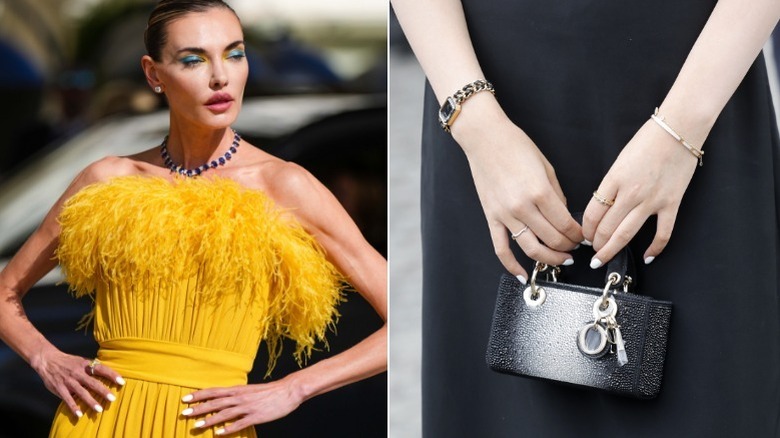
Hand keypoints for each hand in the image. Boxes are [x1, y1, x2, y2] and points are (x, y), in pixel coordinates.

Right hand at [30, 348, 123, 417]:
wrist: (47, 360)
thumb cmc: (68, 361)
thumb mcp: (81, 361)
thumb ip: (91, 368)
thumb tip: (107, 373)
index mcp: (85, 365)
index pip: (101, 369)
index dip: (112, 375)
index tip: (121, 382)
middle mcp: (78, 373)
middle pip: (93, 383)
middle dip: (103, 391)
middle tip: (113, 399)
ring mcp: (69, 381)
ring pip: (82, 393)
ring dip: (91, 402)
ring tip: (99, 409)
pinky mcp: (60, 388)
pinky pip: (68, 399)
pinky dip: (73, 407)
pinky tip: (79, 414)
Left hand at [181, 378, 302, 434]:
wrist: (288, 390)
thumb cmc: (269, 391)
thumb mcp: (250, 390)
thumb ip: (237, 395)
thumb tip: (223, 400)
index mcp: (238, 390)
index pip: (214, 392)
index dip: (199, 395)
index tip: (186, 398)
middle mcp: (240, 397)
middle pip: (216, 402)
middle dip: (199, 408)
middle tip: (185, 412)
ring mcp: (247, 407)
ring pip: (225, 413)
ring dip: (210, 419)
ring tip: (197, 425)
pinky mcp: (256, 416)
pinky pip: (239, 424)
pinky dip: (228, 429)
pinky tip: (219, 433)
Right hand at [453, 100, 581, 280]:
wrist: (485, 138)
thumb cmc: (515, 146)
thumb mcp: (546, 166)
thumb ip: (556, 194)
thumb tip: (563, 214)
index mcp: (540, 192)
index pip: (566, 225)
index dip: (580, 235)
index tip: (584, 237)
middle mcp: (523, 207)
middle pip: (553, 239)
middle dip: (569, 246)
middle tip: (576, 247)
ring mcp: (505, 215)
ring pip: (531, 249)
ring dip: (549, 258)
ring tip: (560, 260)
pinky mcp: (492, 217)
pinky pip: (501, 248)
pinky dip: (512, 265)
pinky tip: (522, 275)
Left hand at [583, 119, 699, 266]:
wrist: (678, 130)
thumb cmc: (647, 142)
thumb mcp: (618, 162)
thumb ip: (610, 185)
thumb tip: (602, 207)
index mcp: (614, 180)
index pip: (592, 213)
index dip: (585, 228)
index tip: (584, 234)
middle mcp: (630, 193)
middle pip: (605, 227)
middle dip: (595, 243)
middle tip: (591, 251)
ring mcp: (652, 201)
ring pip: (626, 234)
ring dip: (612, 249)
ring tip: (603, 258)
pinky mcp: (671, 204)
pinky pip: (662, 233)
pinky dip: (655, 248)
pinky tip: (648, 257)